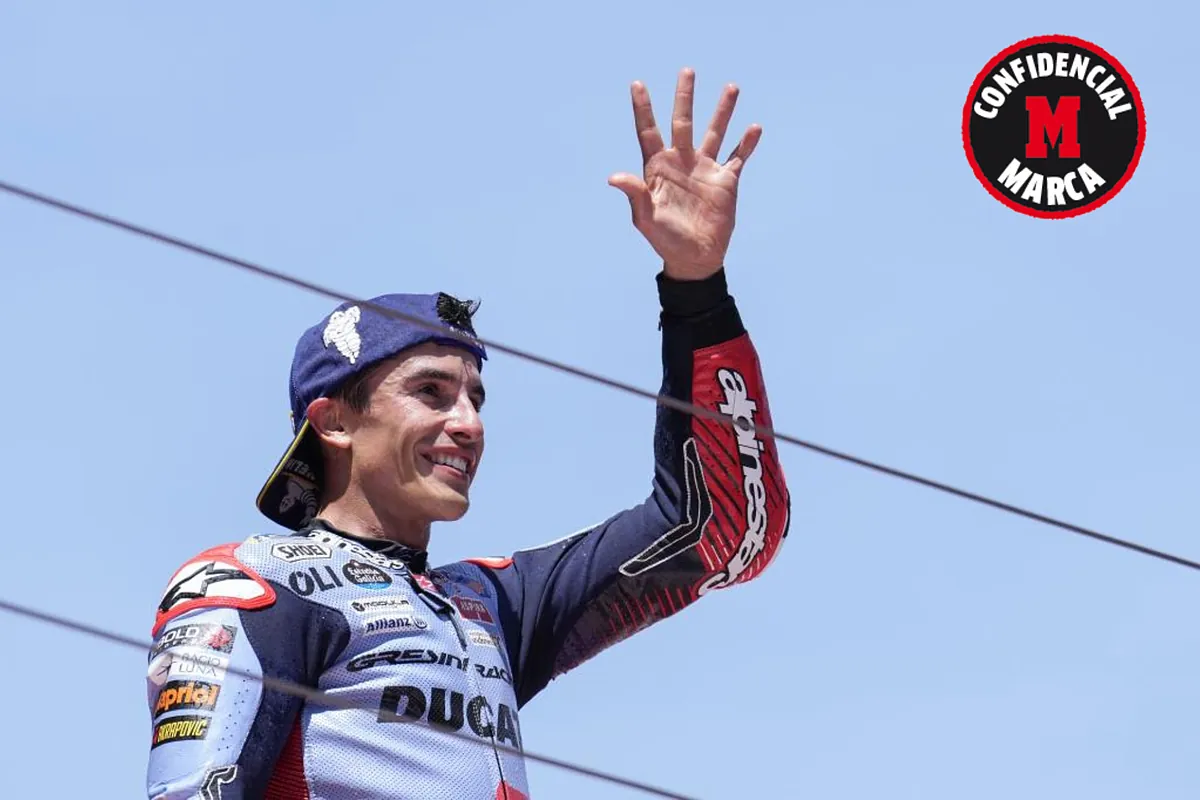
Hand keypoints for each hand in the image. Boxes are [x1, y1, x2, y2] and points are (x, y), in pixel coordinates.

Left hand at [608, 67, 761, 280]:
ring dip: (723, 111)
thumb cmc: (665, 240)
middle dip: (685, 97)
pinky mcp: (726, 181)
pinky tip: (755, 128)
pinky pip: (738, 157)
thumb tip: (613, 178)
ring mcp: (705, 169)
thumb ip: (635, 194)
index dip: (643, 108)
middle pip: (683, 122)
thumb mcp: (646, 219)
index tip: (637, 84)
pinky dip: (747, 143)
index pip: (648, 131)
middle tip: (687, 71)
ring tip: (731, 87)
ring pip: (715, 132)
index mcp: (658, 168)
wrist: (695, 258)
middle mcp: (682, 162)